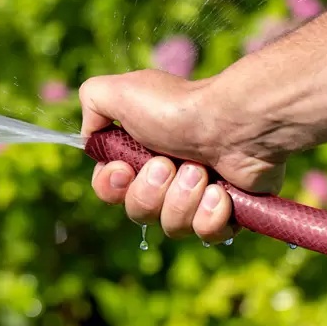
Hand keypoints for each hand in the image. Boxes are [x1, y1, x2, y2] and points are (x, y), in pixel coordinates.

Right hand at [79, 70, 286, 243]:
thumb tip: (90, 137)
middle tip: (170, 164)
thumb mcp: (118, 90)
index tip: (124, 169)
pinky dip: (211, 214)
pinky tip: (221, 191)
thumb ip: (91, 103)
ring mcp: (195, 197)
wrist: (236, 122)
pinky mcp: (226, 212)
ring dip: (182, 199)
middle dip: (151, 191)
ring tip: (201, 171)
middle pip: (137, 211)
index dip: (111, 186)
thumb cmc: (177, 108)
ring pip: (171, 226)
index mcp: (137, 155)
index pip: (108, 190)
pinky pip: (206, 234)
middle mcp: (164, 178)